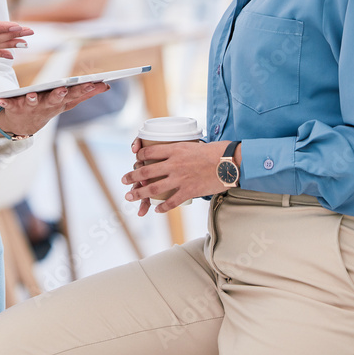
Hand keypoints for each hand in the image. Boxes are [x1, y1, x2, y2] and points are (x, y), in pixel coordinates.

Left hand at [0, 83, 109, 137]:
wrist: (23, 126)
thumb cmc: (48, 108)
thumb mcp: (68, 102)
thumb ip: (86, 94)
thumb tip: (105, 85)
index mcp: (60, 102)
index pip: (74, 95)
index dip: (84, 89)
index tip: (94, 82)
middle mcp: (46, 105)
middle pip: (54, 100)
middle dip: (58, 95)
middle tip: (62, 89)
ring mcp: (30, 107)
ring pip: (32, 103)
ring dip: (32, 99)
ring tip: (31, 95)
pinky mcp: (15, 107)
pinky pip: (8, 105)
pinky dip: (4, 103)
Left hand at [121, 139, 236, 213]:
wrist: (230, 162)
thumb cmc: (215, 151)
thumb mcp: (193, 144)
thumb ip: (181, 150)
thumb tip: (174, 151)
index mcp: (174, 150)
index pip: (149, 152)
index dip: (139, 156)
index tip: (135, 160)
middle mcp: (174, 164)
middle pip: (145, 171)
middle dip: (132, 177)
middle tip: (123, 180)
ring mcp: (180, 179)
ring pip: (153, 188)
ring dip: (139, 194)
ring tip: (131, 197)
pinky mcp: (189, 191)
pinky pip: (171, 201)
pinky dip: (162, 207)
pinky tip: (157, 210)